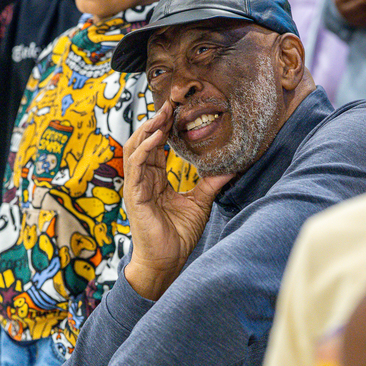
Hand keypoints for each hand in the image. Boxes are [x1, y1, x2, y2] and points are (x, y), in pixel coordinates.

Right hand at [122, 102, 233, 299]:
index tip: (176, 111)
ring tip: (161, 114)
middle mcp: (143, 179)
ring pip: (136, 148)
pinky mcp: (135, 195)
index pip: (157, 147)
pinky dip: (145, 149)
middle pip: (144, 142)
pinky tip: (156, 137)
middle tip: (168, 104)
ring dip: (148, 129)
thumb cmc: (177, 235)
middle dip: (155, 122)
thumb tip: (230, 167)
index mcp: (155, 180)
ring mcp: (136, 186)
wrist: (167, 261)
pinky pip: (136, 166)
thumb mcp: (199, 203)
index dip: (164, 128)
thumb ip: (210, 183)